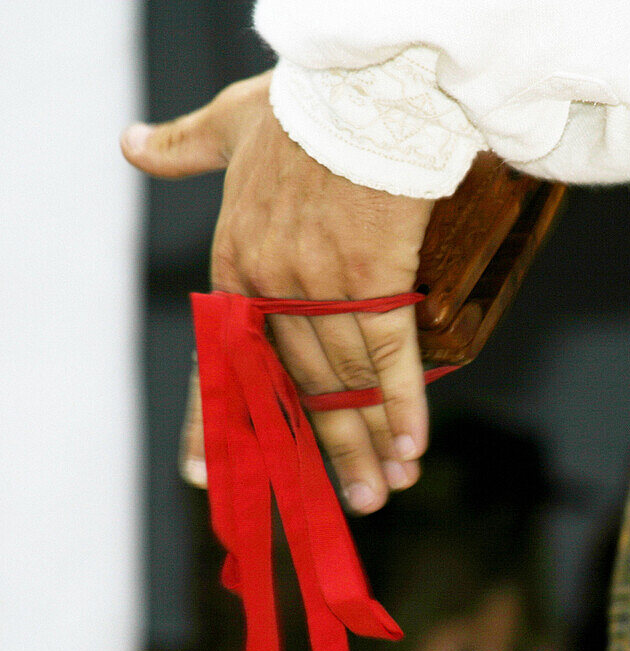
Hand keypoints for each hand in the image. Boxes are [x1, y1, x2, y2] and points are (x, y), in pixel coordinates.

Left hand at [122, 71, 436, 513]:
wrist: (358, 89)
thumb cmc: (299, 107)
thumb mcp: (229, 125)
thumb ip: (182, 147)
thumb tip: (131, 145)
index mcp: (235, 262)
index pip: (224, 359)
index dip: (220, 422)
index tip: (215, 478)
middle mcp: (272, 285)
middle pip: (298, 383)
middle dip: (326, 449)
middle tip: (351, 500)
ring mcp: (321, 285)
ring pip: (344, 378)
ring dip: (369, 440)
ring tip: (390, 486)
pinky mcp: (374, 276)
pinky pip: (389, 353)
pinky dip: (404, 403)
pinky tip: (414, 444)